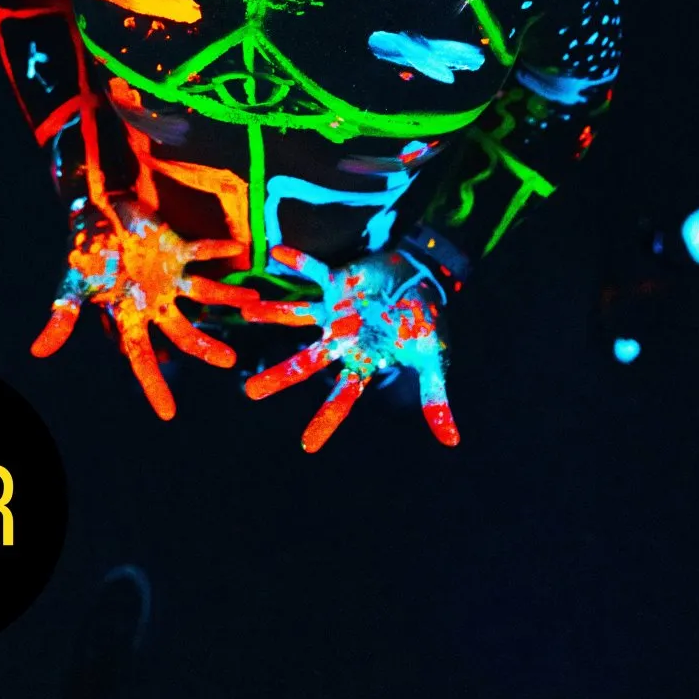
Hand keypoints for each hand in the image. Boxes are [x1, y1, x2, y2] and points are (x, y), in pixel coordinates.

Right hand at [31, 199, 259, 418]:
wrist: (92, 210)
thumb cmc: (82, 247)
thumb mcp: (73, 283)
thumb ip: (62, 316)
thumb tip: (37, 352)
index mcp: (129, 313)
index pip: (141, 357)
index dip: (154, 385)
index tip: (168, 415)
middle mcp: (153, 300)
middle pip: (184, 332)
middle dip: (206, 347)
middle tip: (230, 361)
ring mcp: (168, 275)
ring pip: (204, 294)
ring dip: (227, 297)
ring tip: (253, 302)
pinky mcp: (175, 247)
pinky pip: (202, 251)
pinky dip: (218, 249)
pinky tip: (238, 248)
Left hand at [243, 244, 458, 452]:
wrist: (426, 280)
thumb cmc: (426, 321)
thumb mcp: (433, 360)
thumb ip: (434, 397)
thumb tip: (452, 441)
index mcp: (363, 359)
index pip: (342, 396)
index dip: (326, 420)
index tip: (307, 446)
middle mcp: (342, 337)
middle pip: (306, 361)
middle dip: (280, 376)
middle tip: (250, 393)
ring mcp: (336, 309)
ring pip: (298, 315)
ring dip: (274, 313)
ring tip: (246, 312)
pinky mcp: (338, 280)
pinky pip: (314, 270)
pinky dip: (297, 261)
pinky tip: (276, 252)